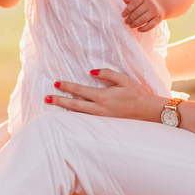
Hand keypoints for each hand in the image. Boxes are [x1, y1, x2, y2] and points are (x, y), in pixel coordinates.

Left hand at [48, 69, 162, 120]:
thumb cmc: (136, 93)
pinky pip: (85, 119)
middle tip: (46, 98)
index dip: (67, 87)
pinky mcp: (104, 122)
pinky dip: (75, 116)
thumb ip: (106, 74)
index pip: (80, 91)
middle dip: (59, 101)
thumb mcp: (123, 79)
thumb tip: (90, 71)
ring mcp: (101, 118)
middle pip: (74, 105)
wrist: (148, 112)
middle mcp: (99, 109)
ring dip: (65, 110)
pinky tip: (68, 114)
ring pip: (78, 114)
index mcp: (103, 97)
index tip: (56, 83)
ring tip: (53, 106)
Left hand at [121, 0, 164, 31]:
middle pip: (137, 12)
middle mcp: (150, 3)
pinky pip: (149, 26)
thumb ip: (131, 1)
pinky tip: (138, 30)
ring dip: (135, 24)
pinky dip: (143, 29)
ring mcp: (155, 11)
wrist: (161, 5)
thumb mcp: (139, 0)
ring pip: (142, 20)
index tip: (123, 16)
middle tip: (126, 22)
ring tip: (130, 26)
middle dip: (130, 19)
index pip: (134, 3)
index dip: (127, 10)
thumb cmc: (146, 3)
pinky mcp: (158, 19)